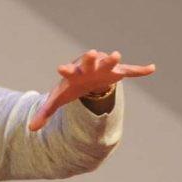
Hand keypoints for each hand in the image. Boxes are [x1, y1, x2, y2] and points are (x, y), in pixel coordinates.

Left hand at [28, 49, 155, 130]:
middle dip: (90, 58)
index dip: (65, 71)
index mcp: (73, 73)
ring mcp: (104, 67)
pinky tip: (151, 68)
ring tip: (117, 55)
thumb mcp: (58, 99)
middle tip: (91, 53)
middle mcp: (88, 67)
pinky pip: (130, 70)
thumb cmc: (72, 86)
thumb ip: (45, 112)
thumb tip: (30, 129)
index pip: (67, 71)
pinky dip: (140, 70)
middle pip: (88, 61)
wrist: (88, 78)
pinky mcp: (117, 71)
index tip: (59, 68)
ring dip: (113, 59)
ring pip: (109, 62)